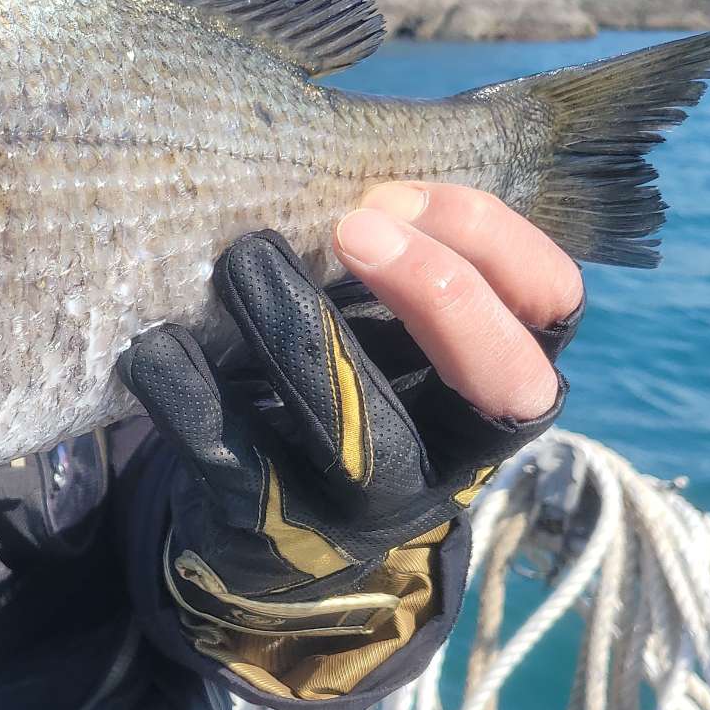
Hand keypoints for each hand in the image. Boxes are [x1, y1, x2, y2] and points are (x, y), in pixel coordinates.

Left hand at [119, 189, 583, 614]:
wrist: (263, 544)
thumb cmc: (333, 395)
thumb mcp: (379, 337)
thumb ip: (386, 268)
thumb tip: (337, 165)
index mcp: (492, 390)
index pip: (551, 312)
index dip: (499, 245)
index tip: (405, 192)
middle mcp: (452, 456)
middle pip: (494, 382)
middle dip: (436, 291)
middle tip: (352, 221)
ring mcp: (368, 508)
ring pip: (360, 429)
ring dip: (303, 333)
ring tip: (242, 257)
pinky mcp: (275, 533)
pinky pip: (237, 465)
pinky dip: (193, 397)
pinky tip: (157, 346)